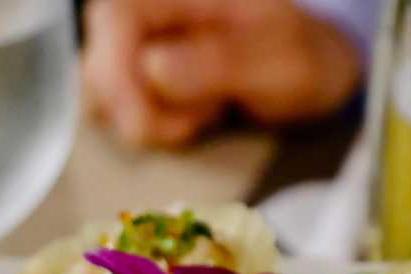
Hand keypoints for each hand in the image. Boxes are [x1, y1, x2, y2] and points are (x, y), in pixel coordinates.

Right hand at [81, 0, 363, 147]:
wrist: (311, 71)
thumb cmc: (298, 55)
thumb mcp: (277, 60)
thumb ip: (219, 61)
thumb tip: (153, 67)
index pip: (115, 17)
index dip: (116, 71)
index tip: (144, 120)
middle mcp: (150, 7)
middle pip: (98, 58)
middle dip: (139, 108)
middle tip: (198, 119)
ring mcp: (140, 40)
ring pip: (102, 90)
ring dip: (150, 119)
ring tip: (205, 111)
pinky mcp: (138, 73)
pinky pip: (118, 108)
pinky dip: (153, 124)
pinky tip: (192, 116)